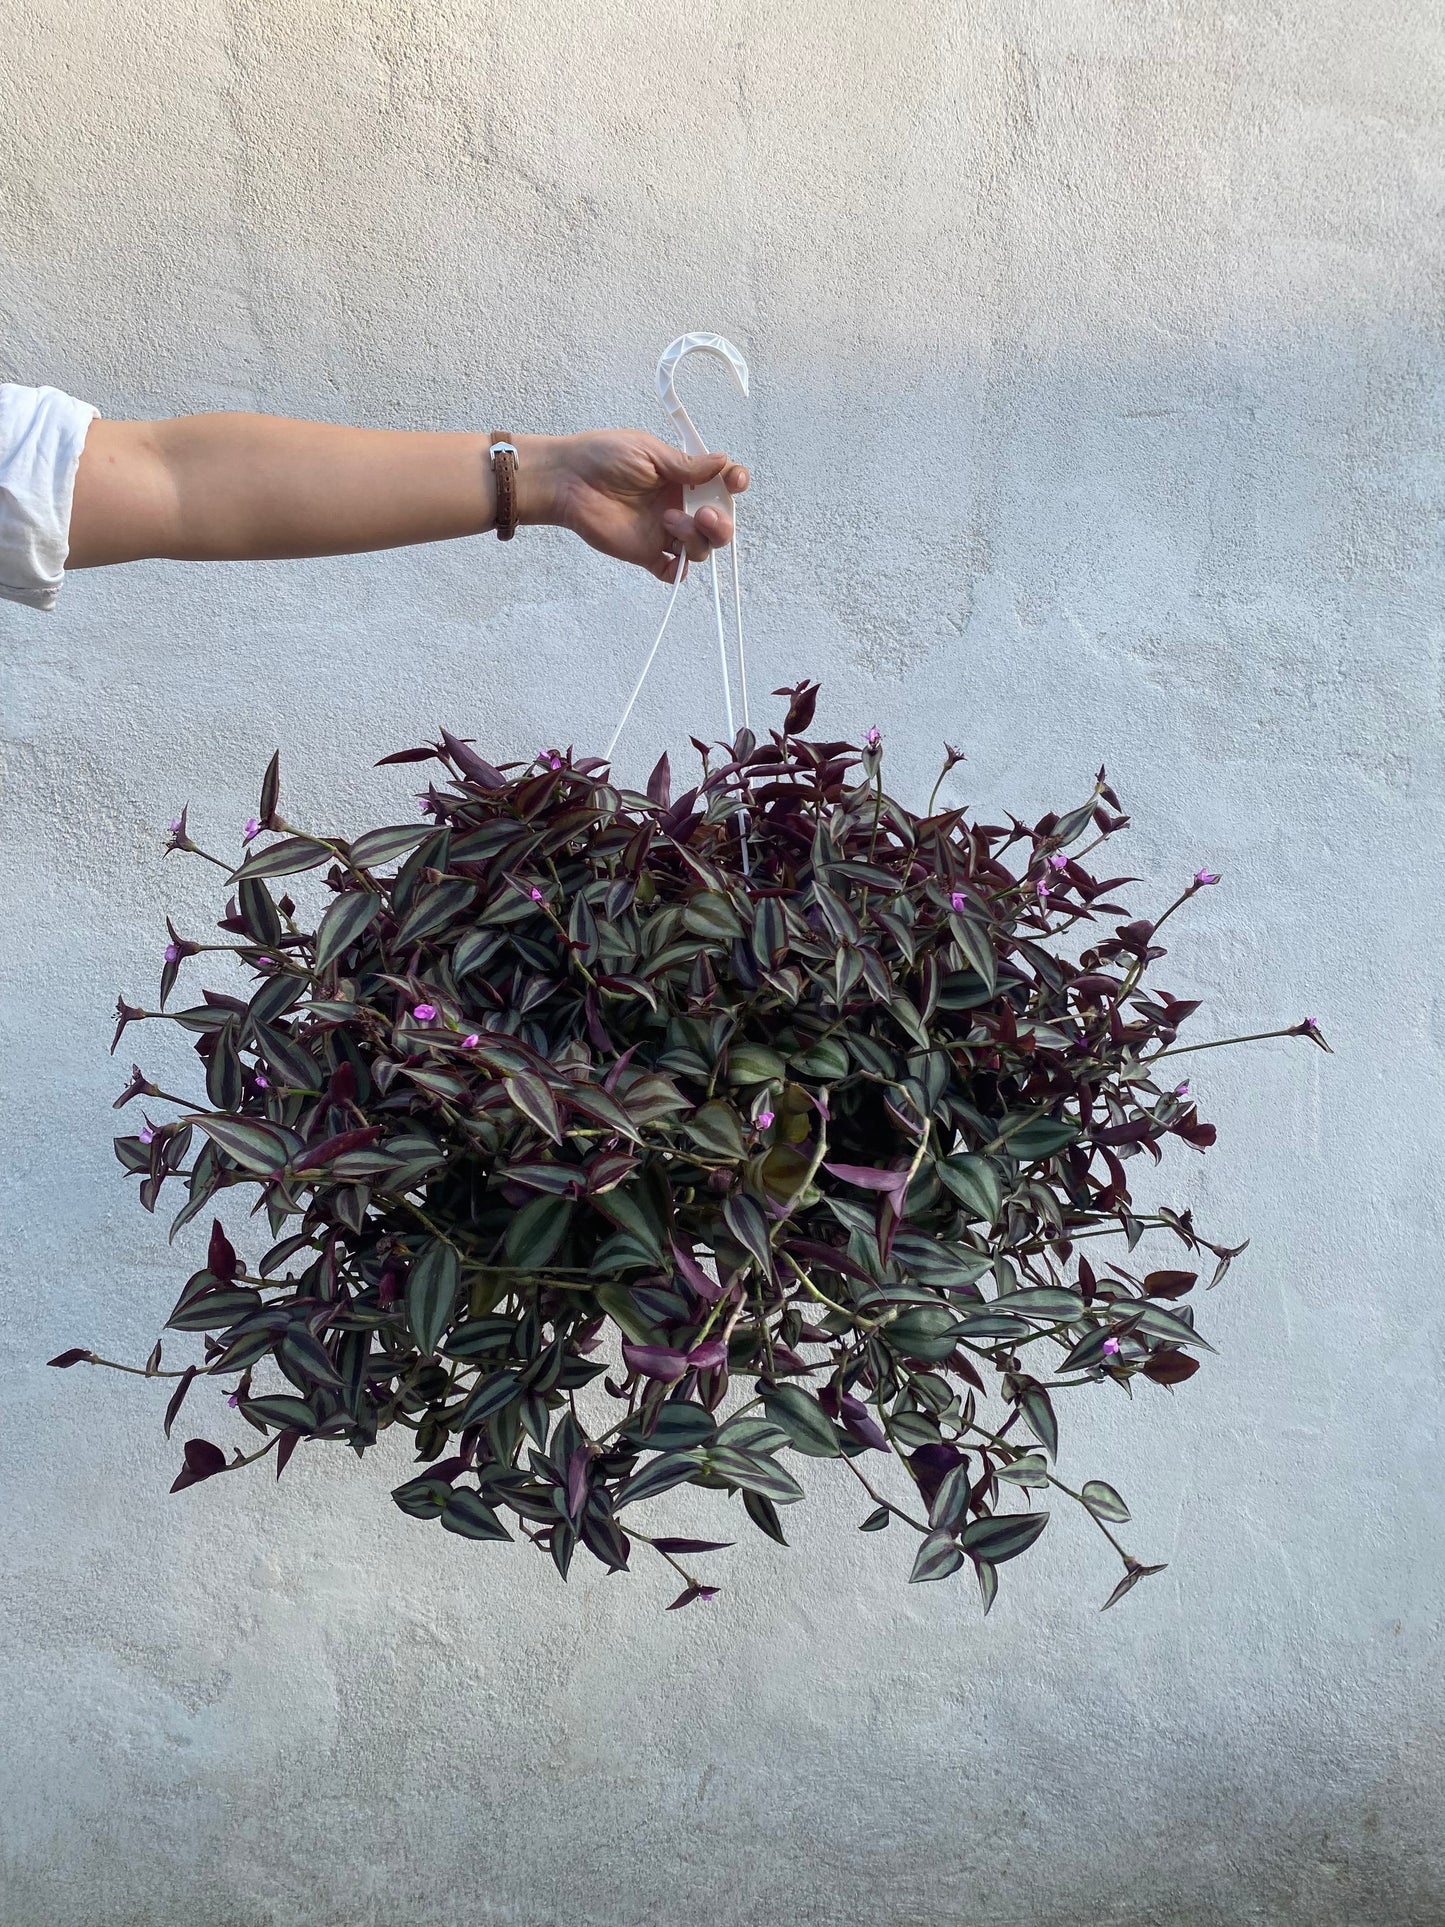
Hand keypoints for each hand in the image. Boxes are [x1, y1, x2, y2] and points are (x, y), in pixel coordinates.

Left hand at [517, 429, 748, 582]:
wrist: (567, 480)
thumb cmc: (602, 456)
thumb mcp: (648, 451)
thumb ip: (685, 465)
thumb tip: (722, 462)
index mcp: (682, 479)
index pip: (720, 485)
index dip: (733, 484)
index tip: (734, 481)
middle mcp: (678, 505)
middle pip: (718, 524)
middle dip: (721, 523)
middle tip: (703, 514)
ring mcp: (663, 531)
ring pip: (701, 548)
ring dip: (696, 538)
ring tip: (668, 521)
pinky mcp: (645, 553)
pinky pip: (671, 571)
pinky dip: (677, 571)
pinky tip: (673, 561)